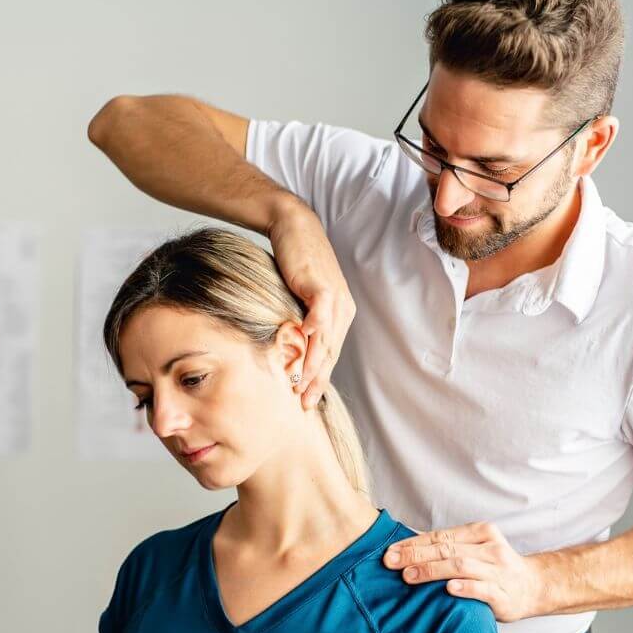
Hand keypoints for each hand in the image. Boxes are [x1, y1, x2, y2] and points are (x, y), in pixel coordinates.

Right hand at [268, 198, 355, 410]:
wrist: (293, 228)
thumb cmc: (294, 265)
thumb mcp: (299, 300)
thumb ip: (300, 324)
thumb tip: (290, 350)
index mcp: (339, 317)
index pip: (330, 355)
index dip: (319, 380)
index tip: (307, 401)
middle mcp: (342, 310)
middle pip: (330, 353)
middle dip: (317, 381)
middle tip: (304, 404)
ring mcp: (335, 299)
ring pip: (325, 339)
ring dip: (313, 363)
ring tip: (301, 385)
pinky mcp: (322, 285)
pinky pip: (320, 312)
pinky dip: (314, 328)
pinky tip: (305, 343)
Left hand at [382, 521, 545, 622]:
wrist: (534, 587)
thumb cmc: (495, 568)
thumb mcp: (474, 550)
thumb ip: (448, 548)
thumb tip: (406, 550)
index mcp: (480, 532)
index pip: (440, 536)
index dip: (413, 543)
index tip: (390, 551)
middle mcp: (489, 548)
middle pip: (446, 549)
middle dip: (416, 555)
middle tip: (391, 562)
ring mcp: (498, 570)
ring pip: (461, 566)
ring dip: (432, 571)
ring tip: (409, 576)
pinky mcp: (504, 594)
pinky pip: (482, 589)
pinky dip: (465, 587)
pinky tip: (448, 589)